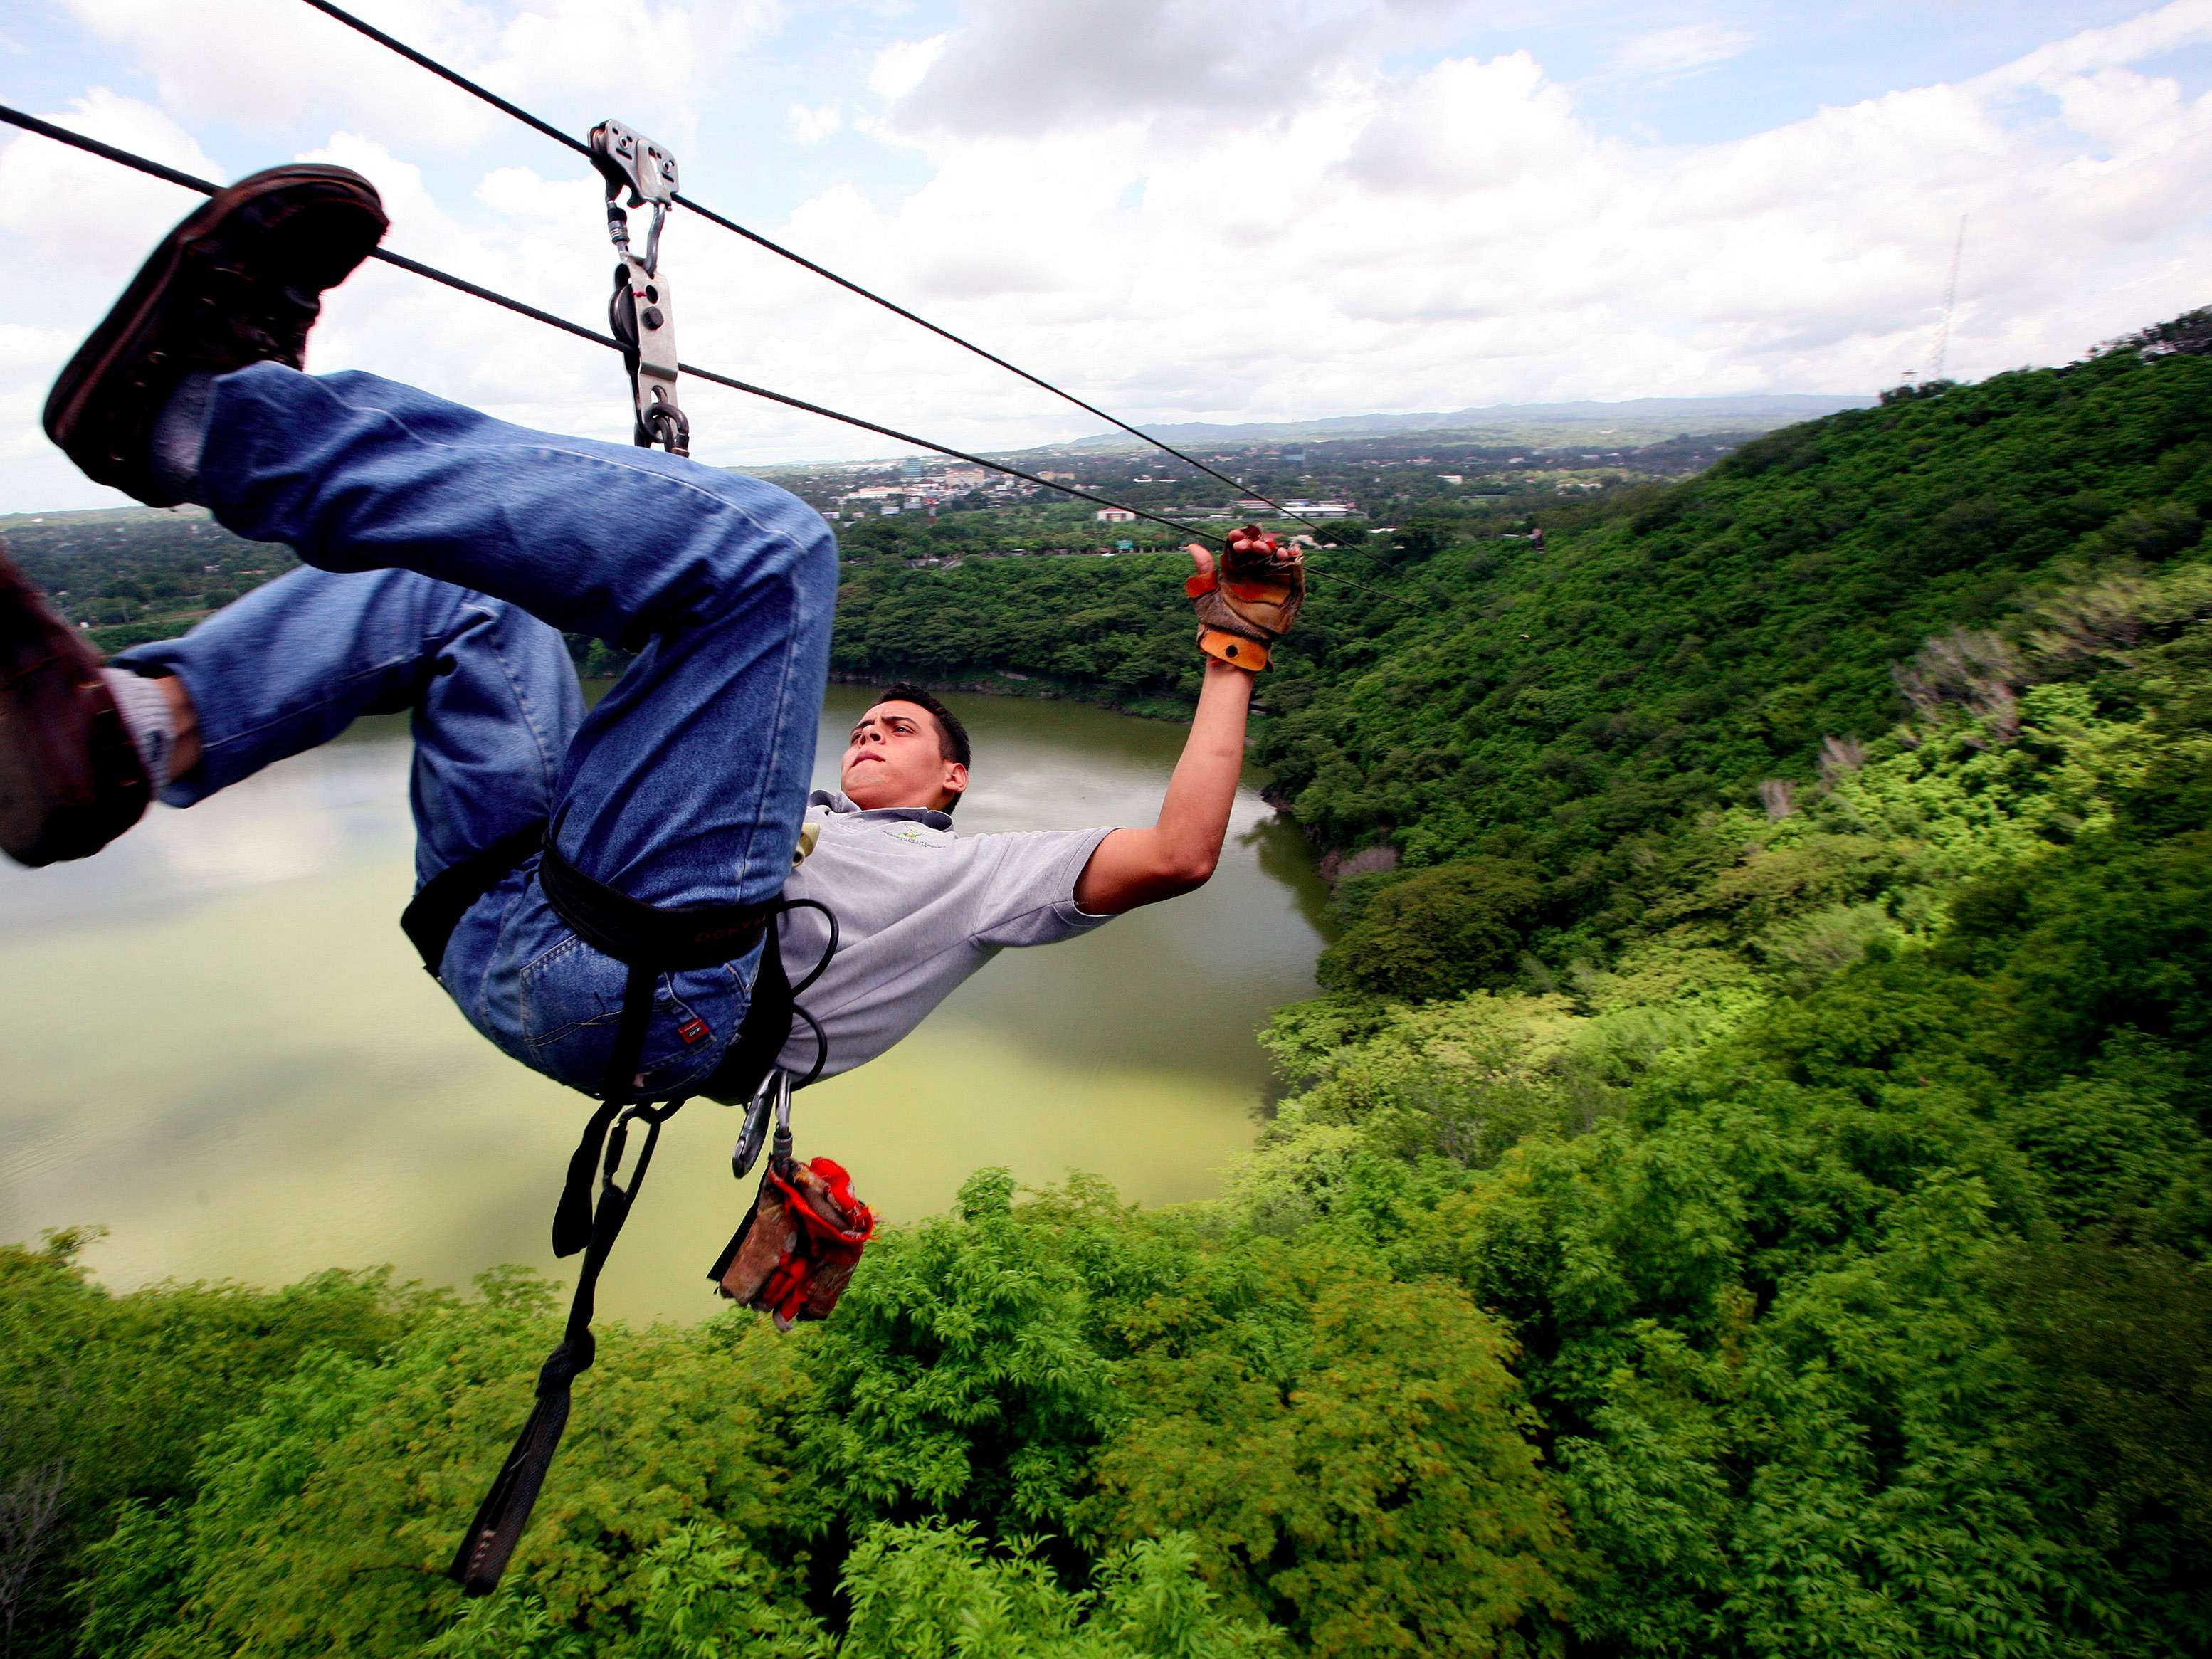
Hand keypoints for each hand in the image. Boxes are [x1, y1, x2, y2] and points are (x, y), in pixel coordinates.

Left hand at [1186, 524, 1304, 669]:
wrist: (1235, 646)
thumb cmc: (1217, 623)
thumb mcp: (1205, 595)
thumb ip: (1203, 571)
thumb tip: (1192, 546)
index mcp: (1236, 569)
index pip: (1240, 547)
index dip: (1239, 538)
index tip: (1234, 537)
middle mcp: (1255, 572)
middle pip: (1259, 549)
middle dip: (1256, 544)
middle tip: (1251, 547)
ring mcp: (1272, 580)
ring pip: (1276, 556)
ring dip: (1275, 548)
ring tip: (1268, 549)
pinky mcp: (1288, 590)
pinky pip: (1293, 570)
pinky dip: (1294, 557)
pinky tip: (1290, 552)